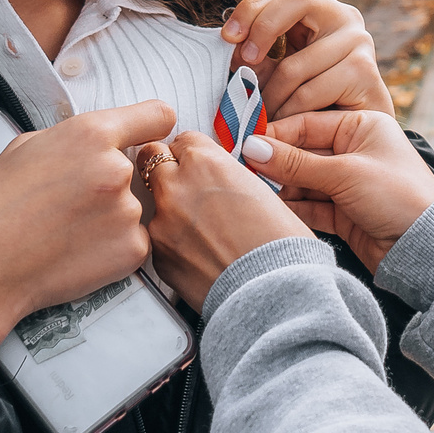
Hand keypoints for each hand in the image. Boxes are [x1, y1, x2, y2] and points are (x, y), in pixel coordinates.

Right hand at [0, 98, 176, 374]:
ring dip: (112, 217)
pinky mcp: (134, 250)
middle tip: (75, 202)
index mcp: (91, 134)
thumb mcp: (26, 147)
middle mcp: (117, 169)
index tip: (148, 135)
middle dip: (114, 182)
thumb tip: (95, 139)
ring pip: (134, 207)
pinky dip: (113, 247)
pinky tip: (78, 250)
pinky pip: (134, 240)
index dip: (151, 127)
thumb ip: (72, 137)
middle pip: (138, 169)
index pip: (157, 115)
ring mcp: (128, 212)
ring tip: (69, 230)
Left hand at [141, 132, 312, 310]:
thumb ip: (228, 177)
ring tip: (201, 230)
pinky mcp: (157, 255)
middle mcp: (176, 186)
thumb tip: (217, 179)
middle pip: (152, 160)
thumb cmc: (281, 245)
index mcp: (206, 162)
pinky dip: (172, 242)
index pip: (182, 139)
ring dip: (170, 209)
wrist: (274, 293)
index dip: (191, 152)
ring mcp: (162, 222)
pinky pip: (158, 238)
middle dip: (167, 169)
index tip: (196, 162)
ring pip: (154, 202)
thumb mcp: (261, 191)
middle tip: (187, 187)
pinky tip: (199, 254)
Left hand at [221, 0, 393, 118]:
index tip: (228, 38)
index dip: (250, 9)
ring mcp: (359, 41)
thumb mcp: (279, 73)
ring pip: (294, 65)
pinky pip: (309, 93)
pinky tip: (286, 125)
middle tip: (244, 65)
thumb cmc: (315, 103)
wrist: (356, 137)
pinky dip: (289, 114)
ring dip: (269, 98)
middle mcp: (344, 17)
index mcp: (320, 11)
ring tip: (260, 118)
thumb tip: (232, 49)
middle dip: (262, 30)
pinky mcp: (364, 71)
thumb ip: (257, 58)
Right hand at [241, 110, 433, 274]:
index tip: (242, 145)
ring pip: (302, 182)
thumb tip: (252, 148)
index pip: (306, 124)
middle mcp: (353, 152)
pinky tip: (270, 211)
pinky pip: (309, 206)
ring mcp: (348, 184)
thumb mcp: (345, 173)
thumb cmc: (400, 197)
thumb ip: (296, 163)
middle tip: (241, 171)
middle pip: (301, 153)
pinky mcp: (343, 213)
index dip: (274, 136)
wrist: (427, 249)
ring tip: (252, 192)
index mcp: (362, 127)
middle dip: (273, 164)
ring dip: (280, 188)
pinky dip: (292, 209)